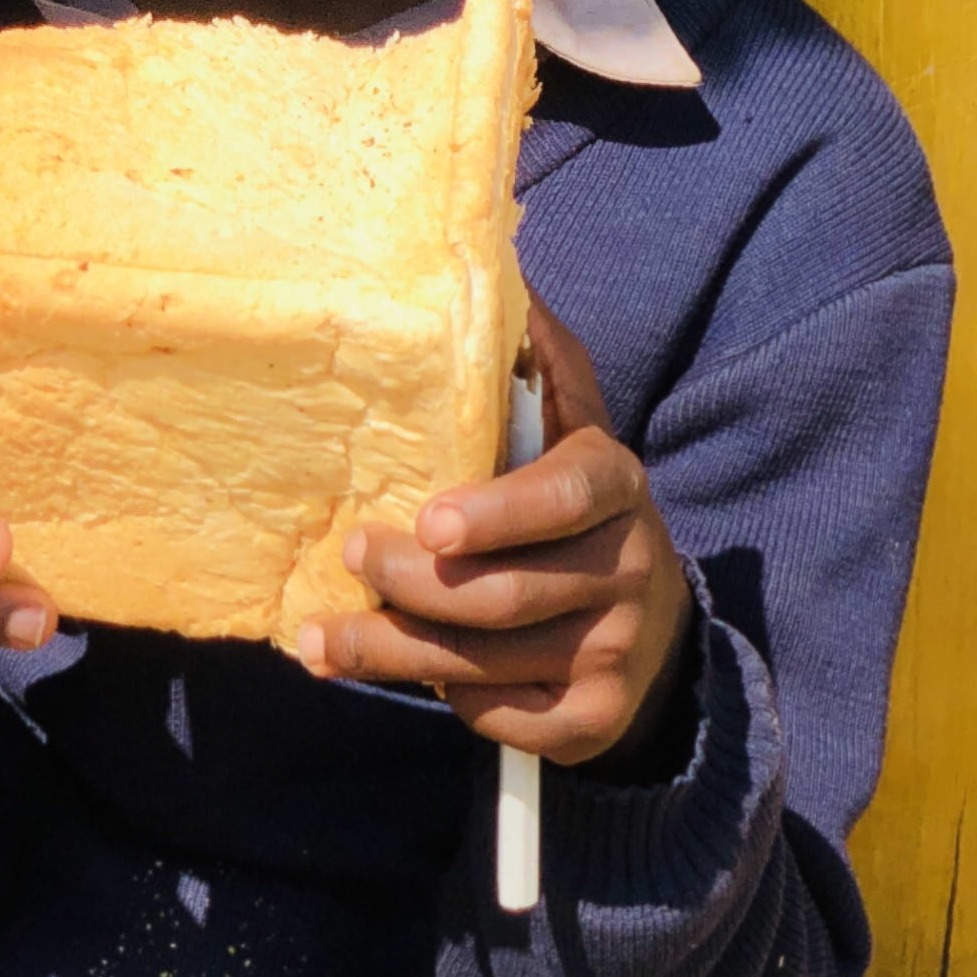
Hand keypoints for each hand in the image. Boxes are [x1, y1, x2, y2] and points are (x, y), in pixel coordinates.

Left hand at [301, 295, 692, 765]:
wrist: (654, 632)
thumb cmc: (577, 514)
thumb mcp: (573, 433)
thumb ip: (538, 362)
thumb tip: (500, 257)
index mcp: (615, 488)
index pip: (564, 498)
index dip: (498, 512)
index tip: (428, 521)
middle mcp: (627, 568)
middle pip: (502, 594)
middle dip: (409, 586)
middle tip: (349, 558)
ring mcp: (615, 649)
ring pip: (483, 663)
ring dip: (392, 652)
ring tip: (323, 641)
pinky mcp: (595, 718)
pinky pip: (500, 716)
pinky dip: (445, 700)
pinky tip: (405, 676)